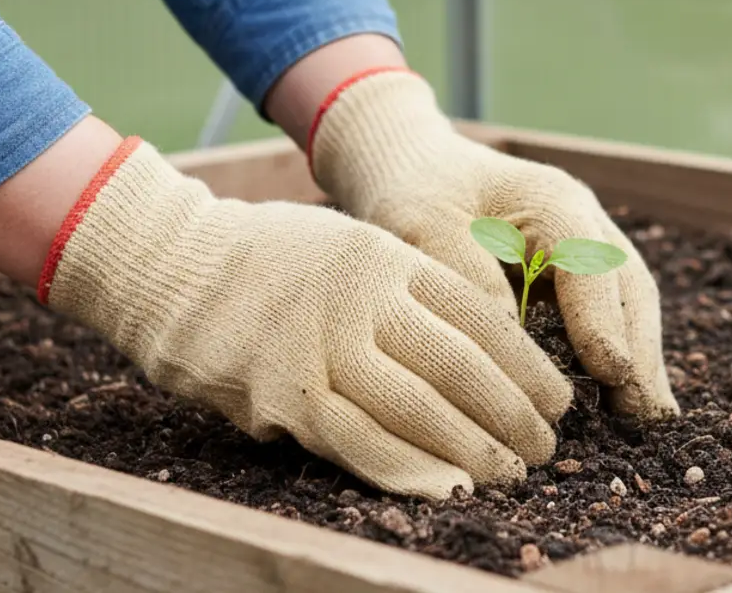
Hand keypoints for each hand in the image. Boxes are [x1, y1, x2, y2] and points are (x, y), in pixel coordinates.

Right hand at [39, 138, 572, 498]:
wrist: (173, 265)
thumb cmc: (272, 258)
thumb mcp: (351, 245)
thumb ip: (408, 287)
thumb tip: (484, 346)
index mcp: (387, 258)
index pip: (479, 317)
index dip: (527, 365)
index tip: (557, 399)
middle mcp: (362, 299)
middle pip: (460, 365)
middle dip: (512, 413)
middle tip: (546, 448)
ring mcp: (321, 347)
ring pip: (417, 408)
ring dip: (472, 450)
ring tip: (510, 475)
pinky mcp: (284, 394)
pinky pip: (358, 441)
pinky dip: (408, 470)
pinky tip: (447, 487)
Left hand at [310, 70, 679, 419]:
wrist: (419, 168)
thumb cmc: (419, 193)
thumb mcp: (425, 224)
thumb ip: (468, 275)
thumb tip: (509, 343)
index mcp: (553, 201)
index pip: (590, 263)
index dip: (602, 318)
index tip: (611, 371)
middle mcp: (585, 221)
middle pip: (629, 287)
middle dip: (640, 350)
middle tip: (644, 416)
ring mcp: (589, 245)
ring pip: (630, 303)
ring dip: (640, 360)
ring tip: (644, 420)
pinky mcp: (577, 274)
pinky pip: (611, 315)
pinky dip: (619, 355)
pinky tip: (618, 402)